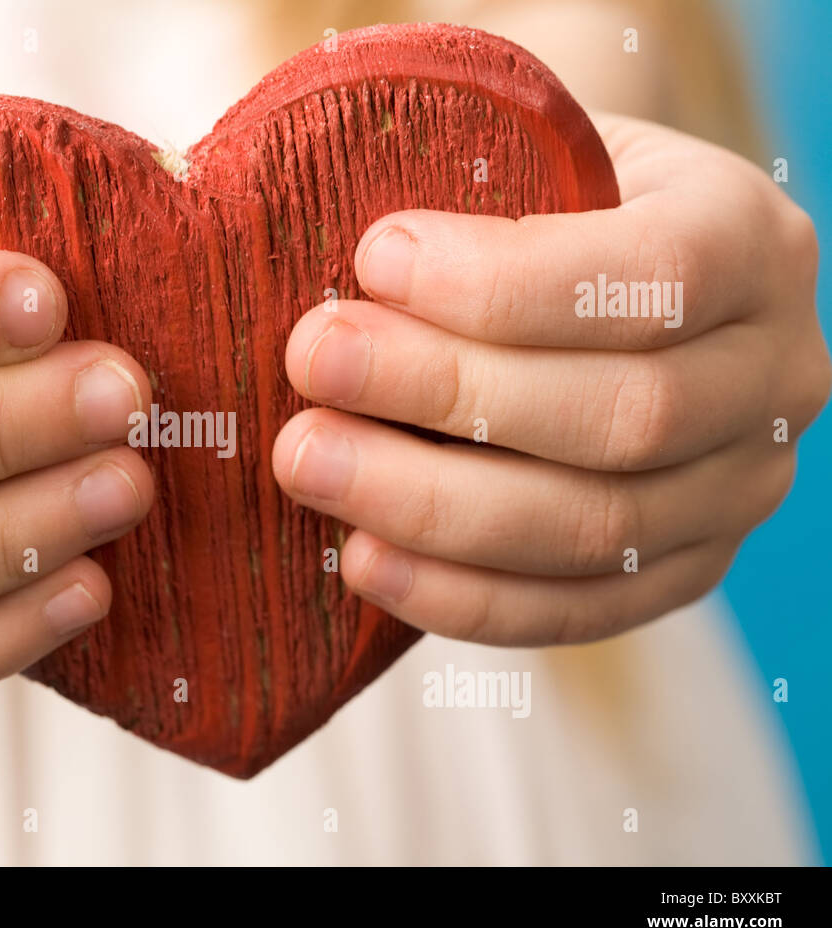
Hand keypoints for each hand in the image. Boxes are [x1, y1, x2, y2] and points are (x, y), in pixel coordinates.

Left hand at [273, 113, 829, 645]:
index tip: (374, 258)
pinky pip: (577, 609)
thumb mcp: (536, 160)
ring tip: (309, 463)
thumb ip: (475, 197)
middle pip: (627, 414)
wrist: (601, 288)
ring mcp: (739, 490)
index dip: (507, 280)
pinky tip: (362, 559)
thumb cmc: (545, 209)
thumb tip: (353, 274)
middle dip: (448, 393)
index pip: (655, 274)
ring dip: (433, 504)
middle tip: (314, 362)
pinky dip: (460, 596)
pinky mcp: (684, 571)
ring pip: (598, 527)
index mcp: (751, 241)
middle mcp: (775, 374)